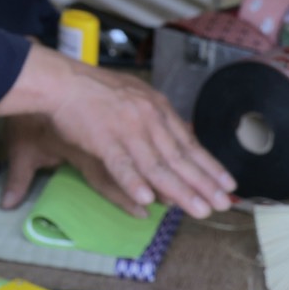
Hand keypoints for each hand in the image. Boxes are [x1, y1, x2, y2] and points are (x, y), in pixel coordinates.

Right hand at [0, 44, 234, 218]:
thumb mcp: (136, 95)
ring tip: (198, 210)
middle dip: (204, 184)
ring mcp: (127, 129)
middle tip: (222, 205)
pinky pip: (121, 165)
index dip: (209, 165)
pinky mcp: (103, 139)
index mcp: (157, 108)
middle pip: (180, 157)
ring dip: (180, 190)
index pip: (189, 142)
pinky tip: (146, 200)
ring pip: (158, 166)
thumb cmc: (94, 88)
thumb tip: (182, 131)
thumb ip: (156, 116)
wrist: (61, 80)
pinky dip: (134, 183)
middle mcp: (148, 118)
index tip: (227, 185)